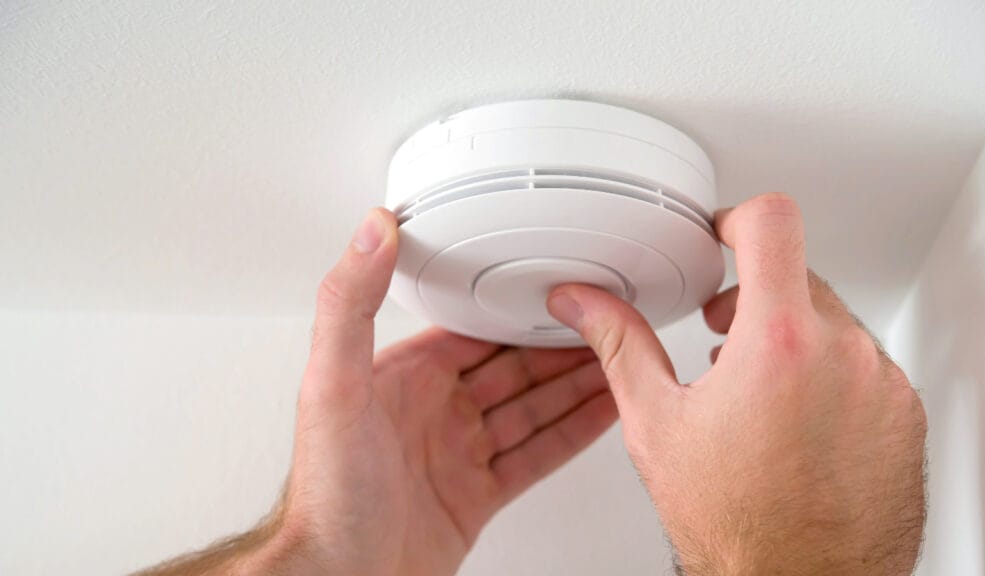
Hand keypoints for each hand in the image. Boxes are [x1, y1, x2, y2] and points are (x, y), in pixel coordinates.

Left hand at [243, 208, 616, 575]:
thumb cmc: (327, 493)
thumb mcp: (332, 384)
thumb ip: (349, 304)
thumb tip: (370, 230)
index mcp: (404, 377)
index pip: (474, 329)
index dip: (518, 309)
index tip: (555, 287)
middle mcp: (434, 411)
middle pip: (513, 367)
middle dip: (560, 345)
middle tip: (607, 322)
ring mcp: (458, 454)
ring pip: (532, 407)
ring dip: (576, 384)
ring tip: (620, 360)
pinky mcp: (477, 494)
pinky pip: (537, 454)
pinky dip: (573, 433)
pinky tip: (601, 413)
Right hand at [547, 193, 926, 574]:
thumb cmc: (734, 524)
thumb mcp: (657, 423)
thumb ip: (620, 344)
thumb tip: (584, 303)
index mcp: (779, 343)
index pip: (773, 223)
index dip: (739, 217)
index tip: (724, 236)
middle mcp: (844, 354)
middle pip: (799, 275)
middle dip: (755, 296)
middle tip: (723, 337)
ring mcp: (883, 386)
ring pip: (834, 323)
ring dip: (795, 340)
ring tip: (759, 392)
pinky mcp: (905, 416)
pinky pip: (867, 367)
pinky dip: (831, 377)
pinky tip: (797, 423)